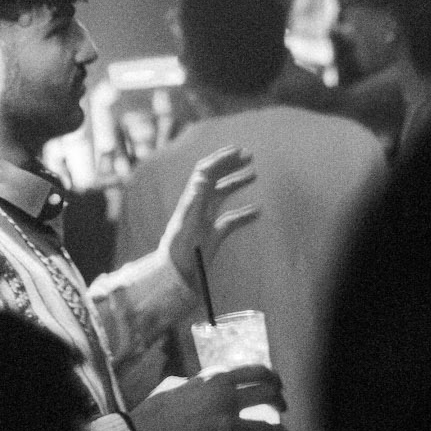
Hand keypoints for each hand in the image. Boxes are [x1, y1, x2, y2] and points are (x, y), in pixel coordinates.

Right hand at [130, 366, 286, 430]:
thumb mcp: (179, 383)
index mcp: (217, 380)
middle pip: (268, 396)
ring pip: (265, 427)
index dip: (273, 376)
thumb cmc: (158, 408)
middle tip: (282, 407)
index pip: (256, 372)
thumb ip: (201, 381)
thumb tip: (210, 380)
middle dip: (280, 401)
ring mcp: (228, 427)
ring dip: (278, 430)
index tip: (278, 383)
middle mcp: (228, 401)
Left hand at [158, 145, 257, 289]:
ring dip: (236, 182)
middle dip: (230, 165)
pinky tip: (258, 212)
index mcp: (192, 201)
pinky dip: (244, 214)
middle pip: (214, 180)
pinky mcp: (211, 238)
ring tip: (254, 174)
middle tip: (249, 155)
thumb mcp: (188, 225)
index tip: (238, 151)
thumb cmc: (178, 254)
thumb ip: (195, 201)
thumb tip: (202, 175)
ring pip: (221, 196)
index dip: (220, 159)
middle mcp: (198, 208)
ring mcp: (205, 222)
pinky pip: (229, 220)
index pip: (205, 172)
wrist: (173, 279)